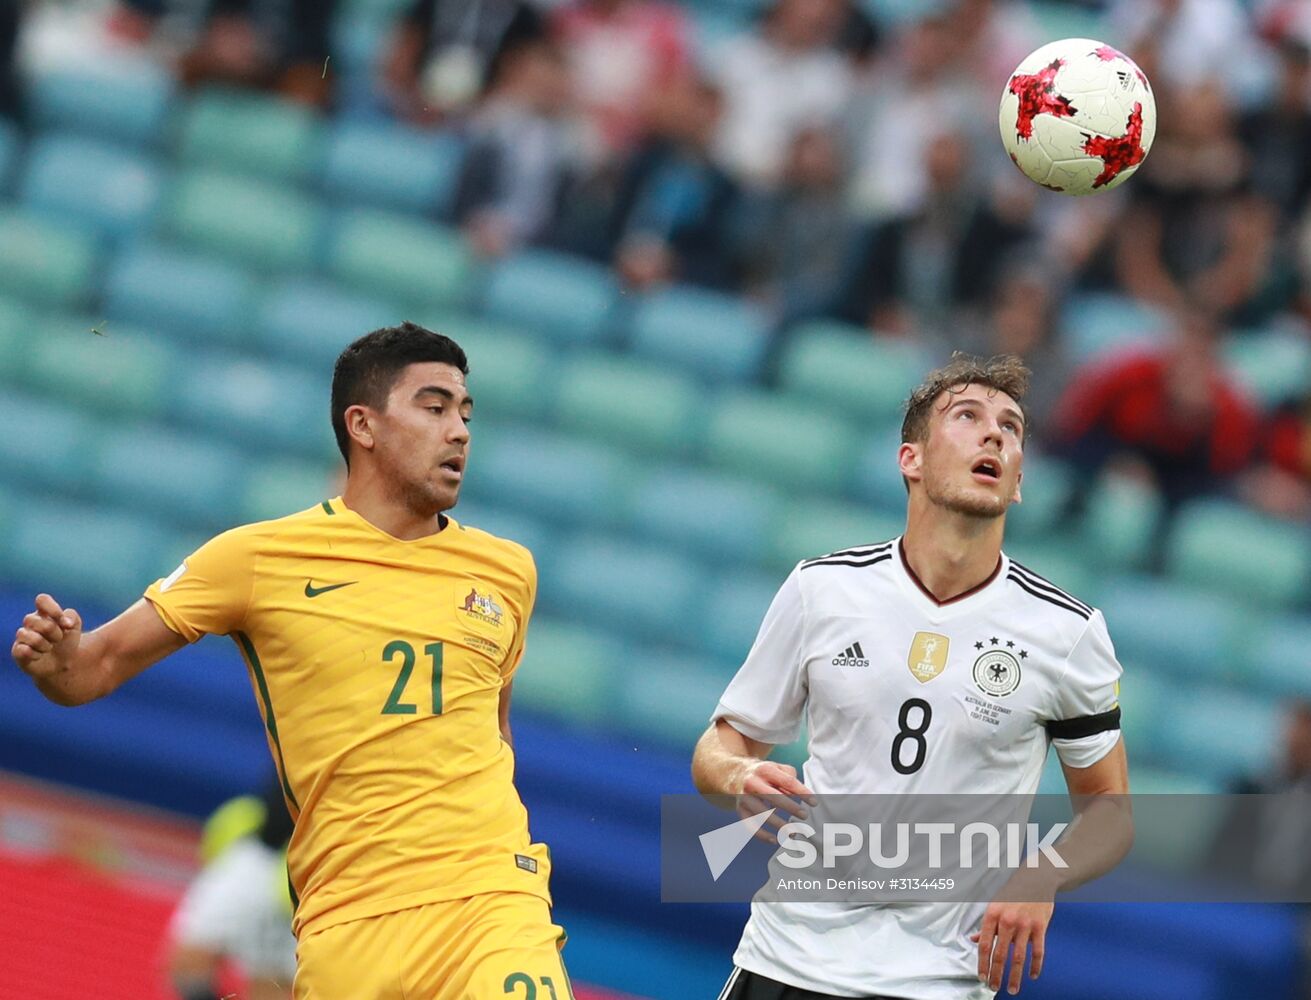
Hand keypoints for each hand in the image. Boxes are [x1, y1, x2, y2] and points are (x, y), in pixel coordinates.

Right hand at [11, 594, 82, 681]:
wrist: (62, 663)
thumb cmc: (66, 641)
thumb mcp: (74, 627)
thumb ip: (72, 617)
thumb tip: (65, 622)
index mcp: (44, 612)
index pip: (42, 600)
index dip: (53, 610)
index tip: (65, 623)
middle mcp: (30, 621)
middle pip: (40, 622)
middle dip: (55, 634)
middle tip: (58, 640)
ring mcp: (22, 635)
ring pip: (33, 638)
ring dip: (46, 646)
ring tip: (49, 648)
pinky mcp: (17, 650)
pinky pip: (24, 651)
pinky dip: (37, 655)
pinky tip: (39, 656)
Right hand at [736, 760, 815, 843]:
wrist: (735, 774)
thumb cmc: (765, 774)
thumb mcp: (777, 768)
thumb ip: (791, 779)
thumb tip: (801, 796)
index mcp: (765, 770)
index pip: (787, 781)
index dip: (802, 792)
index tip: (814, 803)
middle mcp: (753, 782)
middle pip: (773, 796)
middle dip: (791, 807)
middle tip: (804, 815)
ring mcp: (744, 797)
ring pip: (762, 813)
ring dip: (779, 825)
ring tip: (794, 833)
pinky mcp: (740, 810)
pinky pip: (750, 825)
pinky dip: (762, 835)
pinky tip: (775, 840)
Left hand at [971, 872, 1055, 995]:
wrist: (1036, 879)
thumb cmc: (1013, 893)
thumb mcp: (995, 905)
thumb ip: (986, 926)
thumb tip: (974, 940)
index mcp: (992, 915)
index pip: (984, 944)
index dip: (982, 963)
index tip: (981, 977)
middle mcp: (1007, 921)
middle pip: (1000, 954)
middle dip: (996, 974)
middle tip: (993, 988)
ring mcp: (1025, 925)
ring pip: (1018, 957)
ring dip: (1015, 976)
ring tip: (1012, 989)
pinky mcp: (1040, 927)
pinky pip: (1038, 951)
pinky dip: (1036, 966)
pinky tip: (1033, 976)